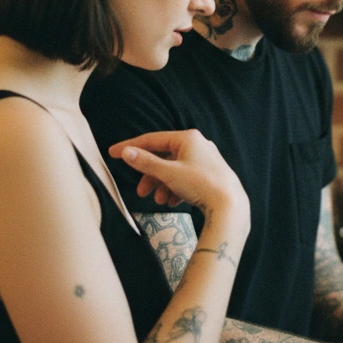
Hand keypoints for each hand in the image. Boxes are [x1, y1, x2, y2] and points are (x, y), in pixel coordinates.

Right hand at [109, 130, 248, 231]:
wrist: (230, 205)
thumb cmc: (200, 184)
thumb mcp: (168, 173)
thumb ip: (145, 162)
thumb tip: (126, 152)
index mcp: (187, 138)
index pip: (152, 140)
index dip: (131, 147)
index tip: (113, 154)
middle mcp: (197, 145)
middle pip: (163, 157)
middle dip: (150, 176)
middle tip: (140, 192)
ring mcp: (205, 159)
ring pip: (174, 170)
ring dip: (162, 185)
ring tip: (159, 201)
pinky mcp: (210, 174)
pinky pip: (186, 178)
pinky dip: (175, 188)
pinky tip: (172, 202)